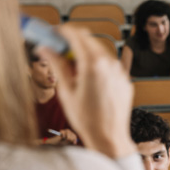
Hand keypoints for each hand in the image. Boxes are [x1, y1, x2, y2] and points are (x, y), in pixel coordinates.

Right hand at [38, 25, 135, 158]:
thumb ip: (56, 65)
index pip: (76, 34)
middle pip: (88, 39)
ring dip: (84, 52)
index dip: (61, 31)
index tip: (51, 34)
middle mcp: (109, 64)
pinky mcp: (124, 79)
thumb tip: (44, 48)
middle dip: (71, 40)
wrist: (110, 138)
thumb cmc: (87, 120)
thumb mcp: (66, 91)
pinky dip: (96, 64)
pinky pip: (108, 64)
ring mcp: (119, 71)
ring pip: (99, 51)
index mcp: (93, 64)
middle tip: (56, 48)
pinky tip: (86, 79)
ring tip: (70, 68)